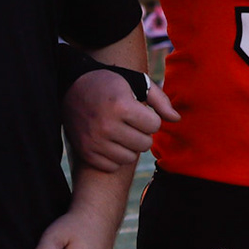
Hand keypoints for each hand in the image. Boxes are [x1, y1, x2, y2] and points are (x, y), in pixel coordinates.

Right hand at [64, 70, 179, 172]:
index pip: (154, 126)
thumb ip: (160, 100)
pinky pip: (112, 166)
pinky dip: (115, 157)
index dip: (150, 118)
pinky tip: (110, 142)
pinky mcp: (86, 153)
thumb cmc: (111, 84)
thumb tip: (176, 120)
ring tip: (122, 132)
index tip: (140, 111)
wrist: (72, 87)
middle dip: (142, 133)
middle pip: (144, 144)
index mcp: (121, 106)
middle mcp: (106, 126)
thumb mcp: (137, 83)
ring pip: (130, 158)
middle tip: (131, 123)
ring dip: (130, 146)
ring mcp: (94, 141)